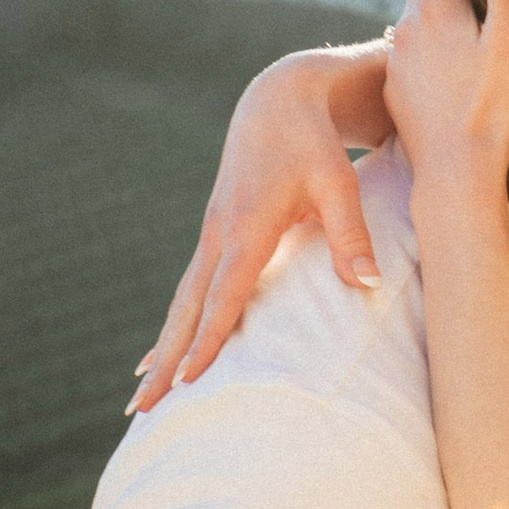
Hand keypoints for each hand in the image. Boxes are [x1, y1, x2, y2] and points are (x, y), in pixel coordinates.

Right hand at [130, 51, 384, 412]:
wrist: (278, 100)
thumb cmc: (315, 141)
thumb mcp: (338, 181)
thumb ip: (351, 234)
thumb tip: (368, 285)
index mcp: (246, 226)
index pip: (225, 294)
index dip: (208, 338)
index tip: (188, 380)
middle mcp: (219, 235)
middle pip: (186, 309)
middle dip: (165, 361)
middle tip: (142, 408)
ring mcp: (211, 235)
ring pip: (181, 303)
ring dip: (161, 350)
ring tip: (140, 396)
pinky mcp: (215, 236)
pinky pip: (190, 291)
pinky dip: (174, 326)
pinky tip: (159, 356)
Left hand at [383, 0, 508, 196]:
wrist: (457, 171)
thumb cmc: (493, 104)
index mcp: (436, 5)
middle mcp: (407, 26)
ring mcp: (396, 61)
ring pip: (416, 25)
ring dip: (439, 21)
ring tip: (473, 35)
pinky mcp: (395, 92)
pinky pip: (411, 58)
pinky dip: (430, 54)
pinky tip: (455, 75)